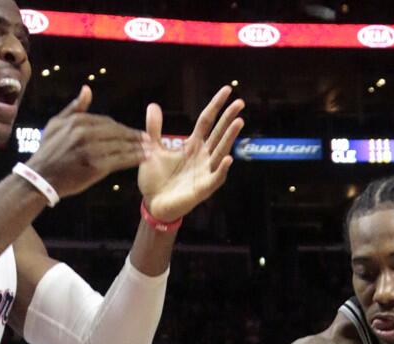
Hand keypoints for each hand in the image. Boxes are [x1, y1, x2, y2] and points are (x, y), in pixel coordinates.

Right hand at [26, 86, 149, 197]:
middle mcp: (85, 132)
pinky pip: (120, 160)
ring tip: (150, 148)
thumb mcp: (56, 124)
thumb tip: (87, 89)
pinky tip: (144, 158)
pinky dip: (134, 158)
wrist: (41, 178)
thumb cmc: (47, 152)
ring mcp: (91, 149)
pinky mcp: (96, 166)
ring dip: (138, 147)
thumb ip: (74, 108)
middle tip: (147, 139)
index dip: (122, 128)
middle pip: (117, 132)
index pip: (107, 122)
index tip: (132, 131)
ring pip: (121, 145)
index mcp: (77, 121)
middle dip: (134, 136)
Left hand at [139, 86, 243, 221]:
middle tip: (240, 102)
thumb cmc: (156, 179)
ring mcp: (205, 172)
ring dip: (229, 138)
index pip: (207, 121)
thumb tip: (153, 105)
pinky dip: (222, 169)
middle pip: (218, 133)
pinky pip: (216, 177)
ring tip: (239, 122)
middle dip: (228, 118)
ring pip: (221, 152)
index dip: (216, 105)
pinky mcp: (203, 188)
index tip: (227, 90)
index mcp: (193, 145)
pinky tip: (229, 159)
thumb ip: (155, 129)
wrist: (153, 204)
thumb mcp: (153, 149)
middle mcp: (203, 156)